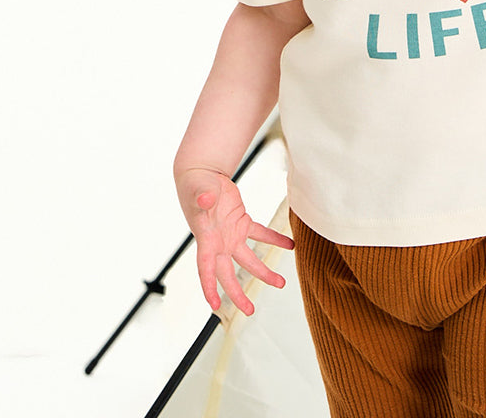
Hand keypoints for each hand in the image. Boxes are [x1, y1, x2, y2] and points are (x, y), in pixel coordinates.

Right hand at [178, 167, 293, 315]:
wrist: (202, 174)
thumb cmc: (196, 184)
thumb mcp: (198, 192)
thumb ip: (203, 198)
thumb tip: (206, 199)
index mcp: (205, 240)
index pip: (206, 269)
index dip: (210, 288)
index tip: (215, 306)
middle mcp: (218, 243)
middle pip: (228, 274)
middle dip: (238, 294)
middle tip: (250, 310)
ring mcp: (231, 234)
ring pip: (248, 259)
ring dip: (263, 271)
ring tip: (281, 283)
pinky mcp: (241, 222)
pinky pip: (260, 234)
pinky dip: (275, 239)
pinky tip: (290, 244)